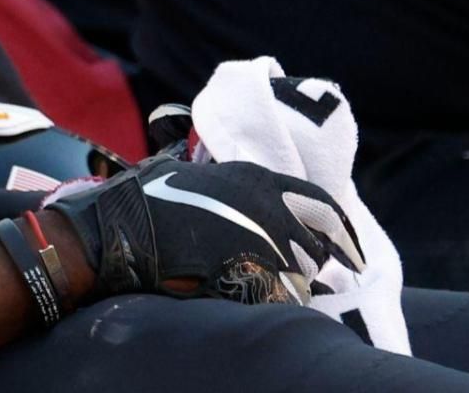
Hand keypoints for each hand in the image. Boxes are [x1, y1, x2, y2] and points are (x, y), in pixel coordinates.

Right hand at [43, 153, 364, 304]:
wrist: (117, 232)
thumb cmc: (140, 197)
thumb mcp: (177, 168)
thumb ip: (208, 171)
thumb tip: (204, 165)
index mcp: (256, 179)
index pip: (321, 204)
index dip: (340, 231)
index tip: (350, 250)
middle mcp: (268, 210)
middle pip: (316, 244)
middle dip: (313, 260)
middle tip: (311, 273)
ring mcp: (260, 245)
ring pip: (302, 274)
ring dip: (295, 283)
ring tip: (281, 288)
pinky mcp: (247, 278)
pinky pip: (281, 299)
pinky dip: (277, 303)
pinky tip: (261, 302)